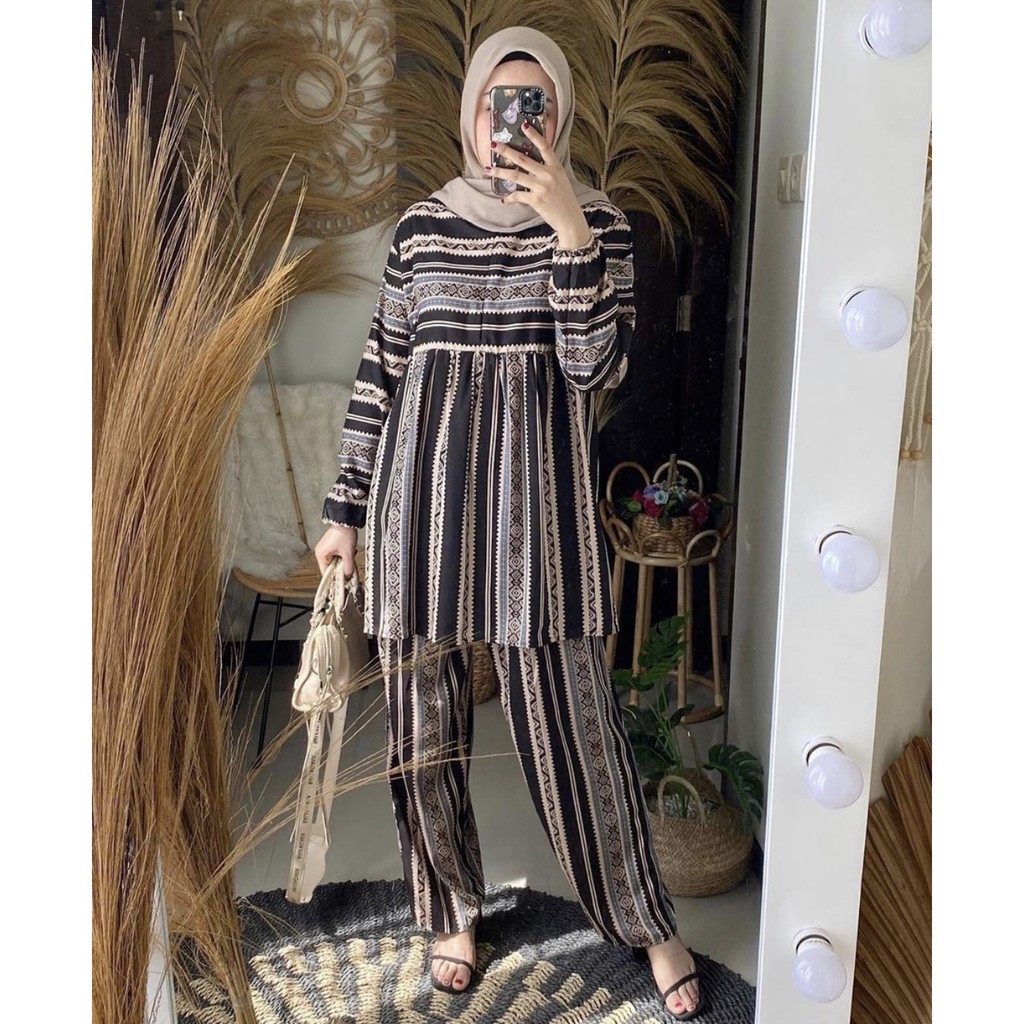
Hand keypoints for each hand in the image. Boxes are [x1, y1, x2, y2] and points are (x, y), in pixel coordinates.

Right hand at [315, 523, 357, 576]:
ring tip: (348, 554)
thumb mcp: (348, 553)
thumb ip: (349, 567)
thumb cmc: (344, 533)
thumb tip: (348, 575)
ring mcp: (325, 548)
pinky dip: (342, 554)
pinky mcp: (330, 544)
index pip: (326, 572)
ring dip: (343, 560)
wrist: (346, 521)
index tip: (342, 579)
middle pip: (331, 566)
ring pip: (335, 560)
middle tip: (348, 564)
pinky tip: (348, 551)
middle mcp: (320, 551)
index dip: (335, 577)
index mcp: (321, 555)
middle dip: (341, 566)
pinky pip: (336, 554)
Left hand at [488, 123, 592, 248]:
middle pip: (523, 159)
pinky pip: (518, 196)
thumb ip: (549, 171)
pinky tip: (503, 199)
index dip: (534, 135)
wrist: (570, 219)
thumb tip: (531, 165)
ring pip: (516, 176)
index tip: (523, 125)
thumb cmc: (565, 200)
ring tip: (489, 168)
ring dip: (500, 172)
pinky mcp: (536, 200)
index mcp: (556, 167)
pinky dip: (509, 198)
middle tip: (494, 144)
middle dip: (506, 150)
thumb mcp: (561, 180)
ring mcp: (541, 187)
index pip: (544, 147)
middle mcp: (548, 175)